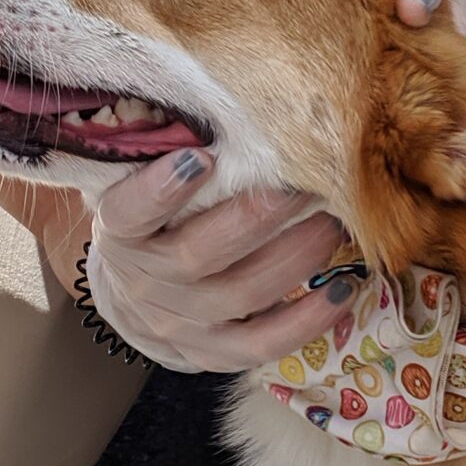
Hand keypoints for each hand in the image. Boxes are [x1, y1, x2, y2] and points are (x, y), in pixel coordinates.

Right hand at [82, 148, 355, 373]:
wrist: (134, 302)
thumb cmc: (155, 224)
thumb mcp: (143, 190)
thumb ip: (174, 159)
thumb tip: (243, 112)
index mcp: (121, 232)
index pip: (130, 213)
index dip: (161, 190)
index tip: (200, 158)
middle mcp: (146, 281)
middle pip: (199, 253)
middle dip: (258, 215)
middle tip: (305, 181)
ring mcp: (180, 323)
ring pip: (243, 292)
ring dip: (298, 254)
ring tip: (336, 223)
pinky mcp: (214, 354)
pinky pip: (265, 343)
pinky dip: (309, 319)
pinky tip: (344, 288)